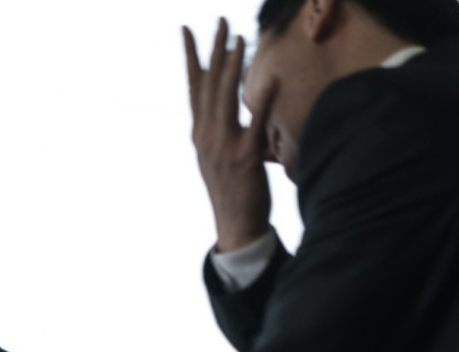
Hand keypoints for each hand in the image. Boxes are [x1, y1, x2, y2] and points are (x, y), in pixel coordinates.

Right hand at [183, 19, 276, 252]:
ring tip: (238, 39)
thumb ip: (216, 128)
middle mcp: (207, 135)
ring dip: (231, 67)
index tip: (186, 29)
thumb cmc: (230, 190)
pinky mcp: (244, 157)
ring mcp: (223, 146)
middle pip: (209, 84)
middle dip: (214, 50)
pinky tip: (272, 78)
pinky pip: (255, 123)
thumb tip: (218, 106)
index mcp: (200, 133)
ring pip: (225, 98)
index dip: (190, 57)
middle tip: (221, 21)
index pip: (193, 86)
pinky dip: (264, 99)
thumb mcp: (215, 155)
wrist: (234, 225)